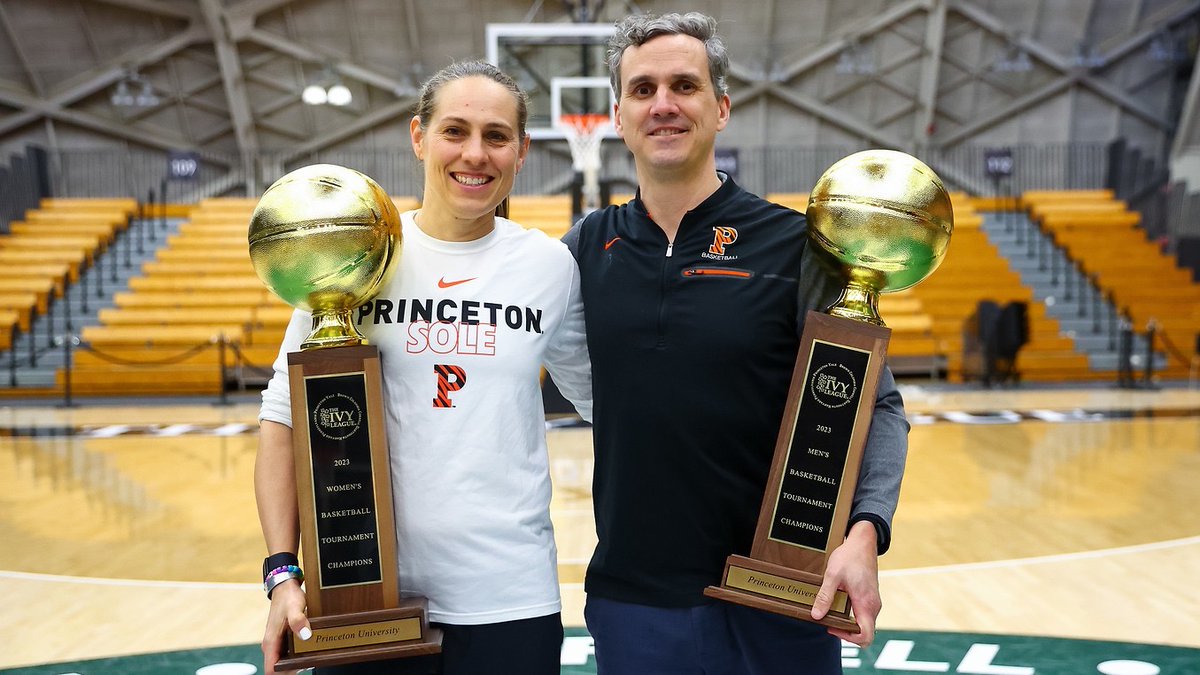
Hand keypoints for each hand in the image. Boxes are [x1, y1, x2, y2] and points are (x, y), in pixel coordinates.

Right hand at [262, 580, 311, 674]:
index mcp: (271, 642)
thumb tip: (305, 636)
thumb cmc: (288, 597)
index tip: (299, 667)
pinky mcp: (281, 640)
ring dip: (295, 662)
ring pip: (283, 662)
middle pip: (279, 669)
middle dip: (293, 669)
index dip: (284, 673)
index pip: (271, 670)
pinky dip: (297, 655)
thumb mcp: (295, 607)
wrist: (285, 587)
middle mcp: (271, 645)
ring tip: (311, 654)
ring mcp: (276, 643)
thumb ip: (299, 621)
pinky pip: (287, 654)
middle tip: (309, 660)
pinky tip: (308, 649)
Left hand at [810, 520, 880, 647]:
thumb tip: (816, 616)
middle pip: (863, 633)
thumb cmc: (850, 556)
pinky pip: (862, 615)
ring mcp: (873, 602)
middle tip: (827, 620)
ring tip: (830, 611)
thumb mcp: (832, 575)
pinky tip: (837, 604)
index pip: (865, 636)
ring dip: (847, 624)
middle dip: (845, 632)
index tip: (831, 626)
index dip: (847, 638)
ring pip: (863, 624)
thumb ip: (825, 597)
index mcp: (866, 604)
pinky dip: (850, 615)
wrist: (863, 542)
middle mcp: (873, 606)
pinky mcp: (869, 597)